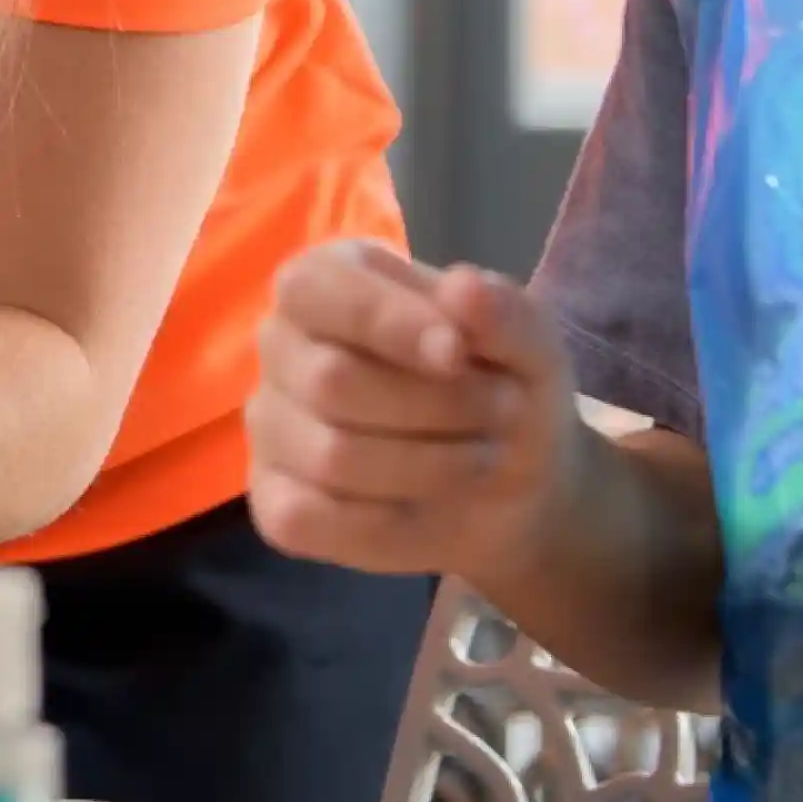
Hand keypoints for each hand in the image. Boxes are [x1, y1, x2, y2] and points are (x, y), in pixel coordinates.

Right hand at [246, 239, 576, 580]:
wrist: (514, 485)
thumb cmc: (504, 385)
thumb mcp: (531, 343)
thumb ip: (503, 312)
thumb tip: (462, 287)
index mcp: (327, 280)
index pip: (318, 288)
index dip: (387, 322)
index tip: (456, 354)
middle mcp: (281, 345)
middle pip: (329, 379)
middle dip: (432, 404)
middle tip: (504, 411)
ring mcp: (271, 425)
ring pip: (329, 455)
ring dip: (428, 464)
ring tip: (484, 455)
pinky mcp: (274, 501)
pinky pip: (305, 518)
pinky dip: (384, 522)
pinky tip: (423, 506)